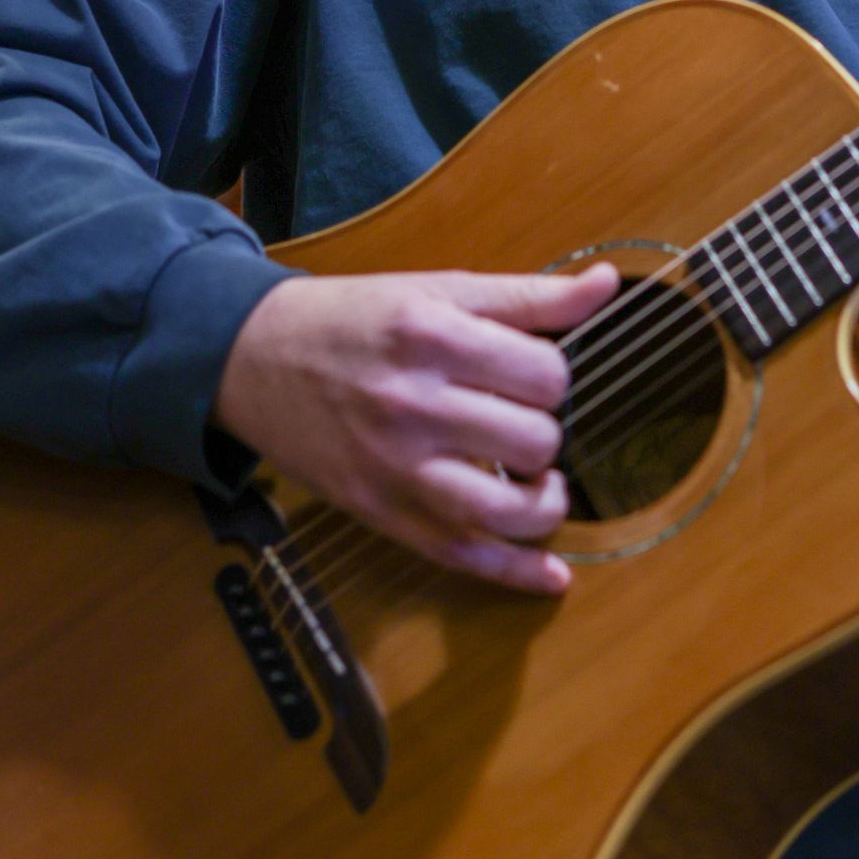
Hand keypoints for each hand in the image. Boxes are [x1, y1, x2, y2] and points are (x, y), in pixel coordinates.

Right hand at [213, 264, 618, 593]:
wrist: (254, 358)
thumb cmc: (353, 319)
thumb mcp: (438, 288)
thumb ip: (528, 295)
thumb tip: (604, 284)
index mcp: (432, 336)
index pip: (544, 373)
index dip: (555, 377)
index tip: (535, 376)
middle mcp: (412, 404)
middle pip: (533, 440)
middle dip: (546, 432)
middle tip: (524, 421)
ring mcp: (394, 467)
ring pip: (505, 510)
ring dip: (545, 504)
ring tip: (540, 484)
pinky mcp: (380, 513)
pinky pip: (461, 556)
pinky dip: (516, 573)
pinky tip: (552, 574)